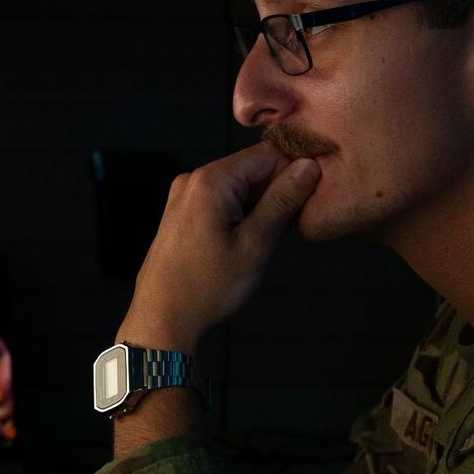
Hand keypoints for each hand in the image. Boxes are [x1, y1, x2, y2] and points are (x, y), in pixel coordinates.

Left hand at [117, 141, 320, 351]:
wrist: (162, 320)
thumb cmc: (206, 288)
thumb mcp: (255, 244)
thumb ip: (283, 201)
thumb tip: (309, 167)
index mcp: (210, 180)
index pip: (267, 153)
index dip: (294, 172)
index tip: (311, 199)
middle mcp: (193, 180)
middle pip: (251, 169)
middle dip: (276, 193)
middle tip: (287, 230)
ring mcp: (184, 197)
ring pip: (238, 188)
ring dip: (260, 208)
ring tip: (265, 242)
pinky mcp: (181, 214)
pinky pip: (221, 202)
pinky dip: (240, 216)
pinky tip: (246, 244)